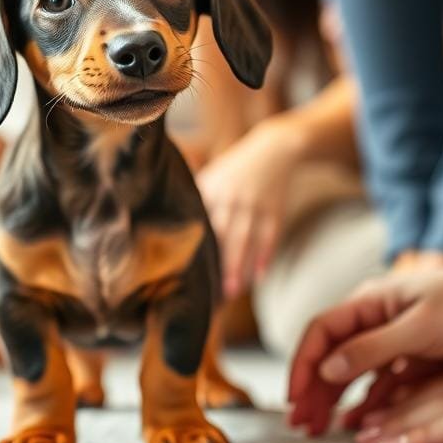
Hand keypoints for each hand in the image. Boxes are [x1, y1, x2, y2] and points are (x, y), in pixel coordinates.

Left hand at [197, 117, 300, 298]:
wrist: (273, 149)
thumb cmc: (234, 169)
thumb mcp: (212, 176)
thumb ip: (195, 199)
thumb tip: (167, 222)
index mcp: (211, 190)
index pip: (199, 224)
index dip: (192, 248)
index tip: (184, 273)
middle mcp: (232, 198)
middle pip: (223, 235)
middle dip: (218, 264)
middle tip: (211, 294)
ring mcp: (255, 204)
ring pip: (246, 240)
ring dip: (240, 267)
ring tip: (232, 292)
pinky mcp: (275, 210)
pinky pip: (270, 237)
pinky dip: (265, 256)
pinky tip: (260, 276)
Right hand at [287, 251, 442, 435]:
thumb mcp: (420, 327)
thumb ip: (371, 349)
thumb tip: (325, 368)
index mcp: (368, 304)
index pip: (320, 334)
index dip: (302, 366)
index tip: (294, 399)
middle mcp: (374, 321)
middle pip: (330, 356)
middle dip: (311, 390)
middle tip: (299, 426)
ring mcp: (392, 340)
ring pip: (351, 372)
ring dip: (332, 399)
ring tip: (317, 430)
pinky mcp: (413, 356)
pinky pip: (379, 383)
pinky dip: (364, 403)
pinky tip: (354, 425)